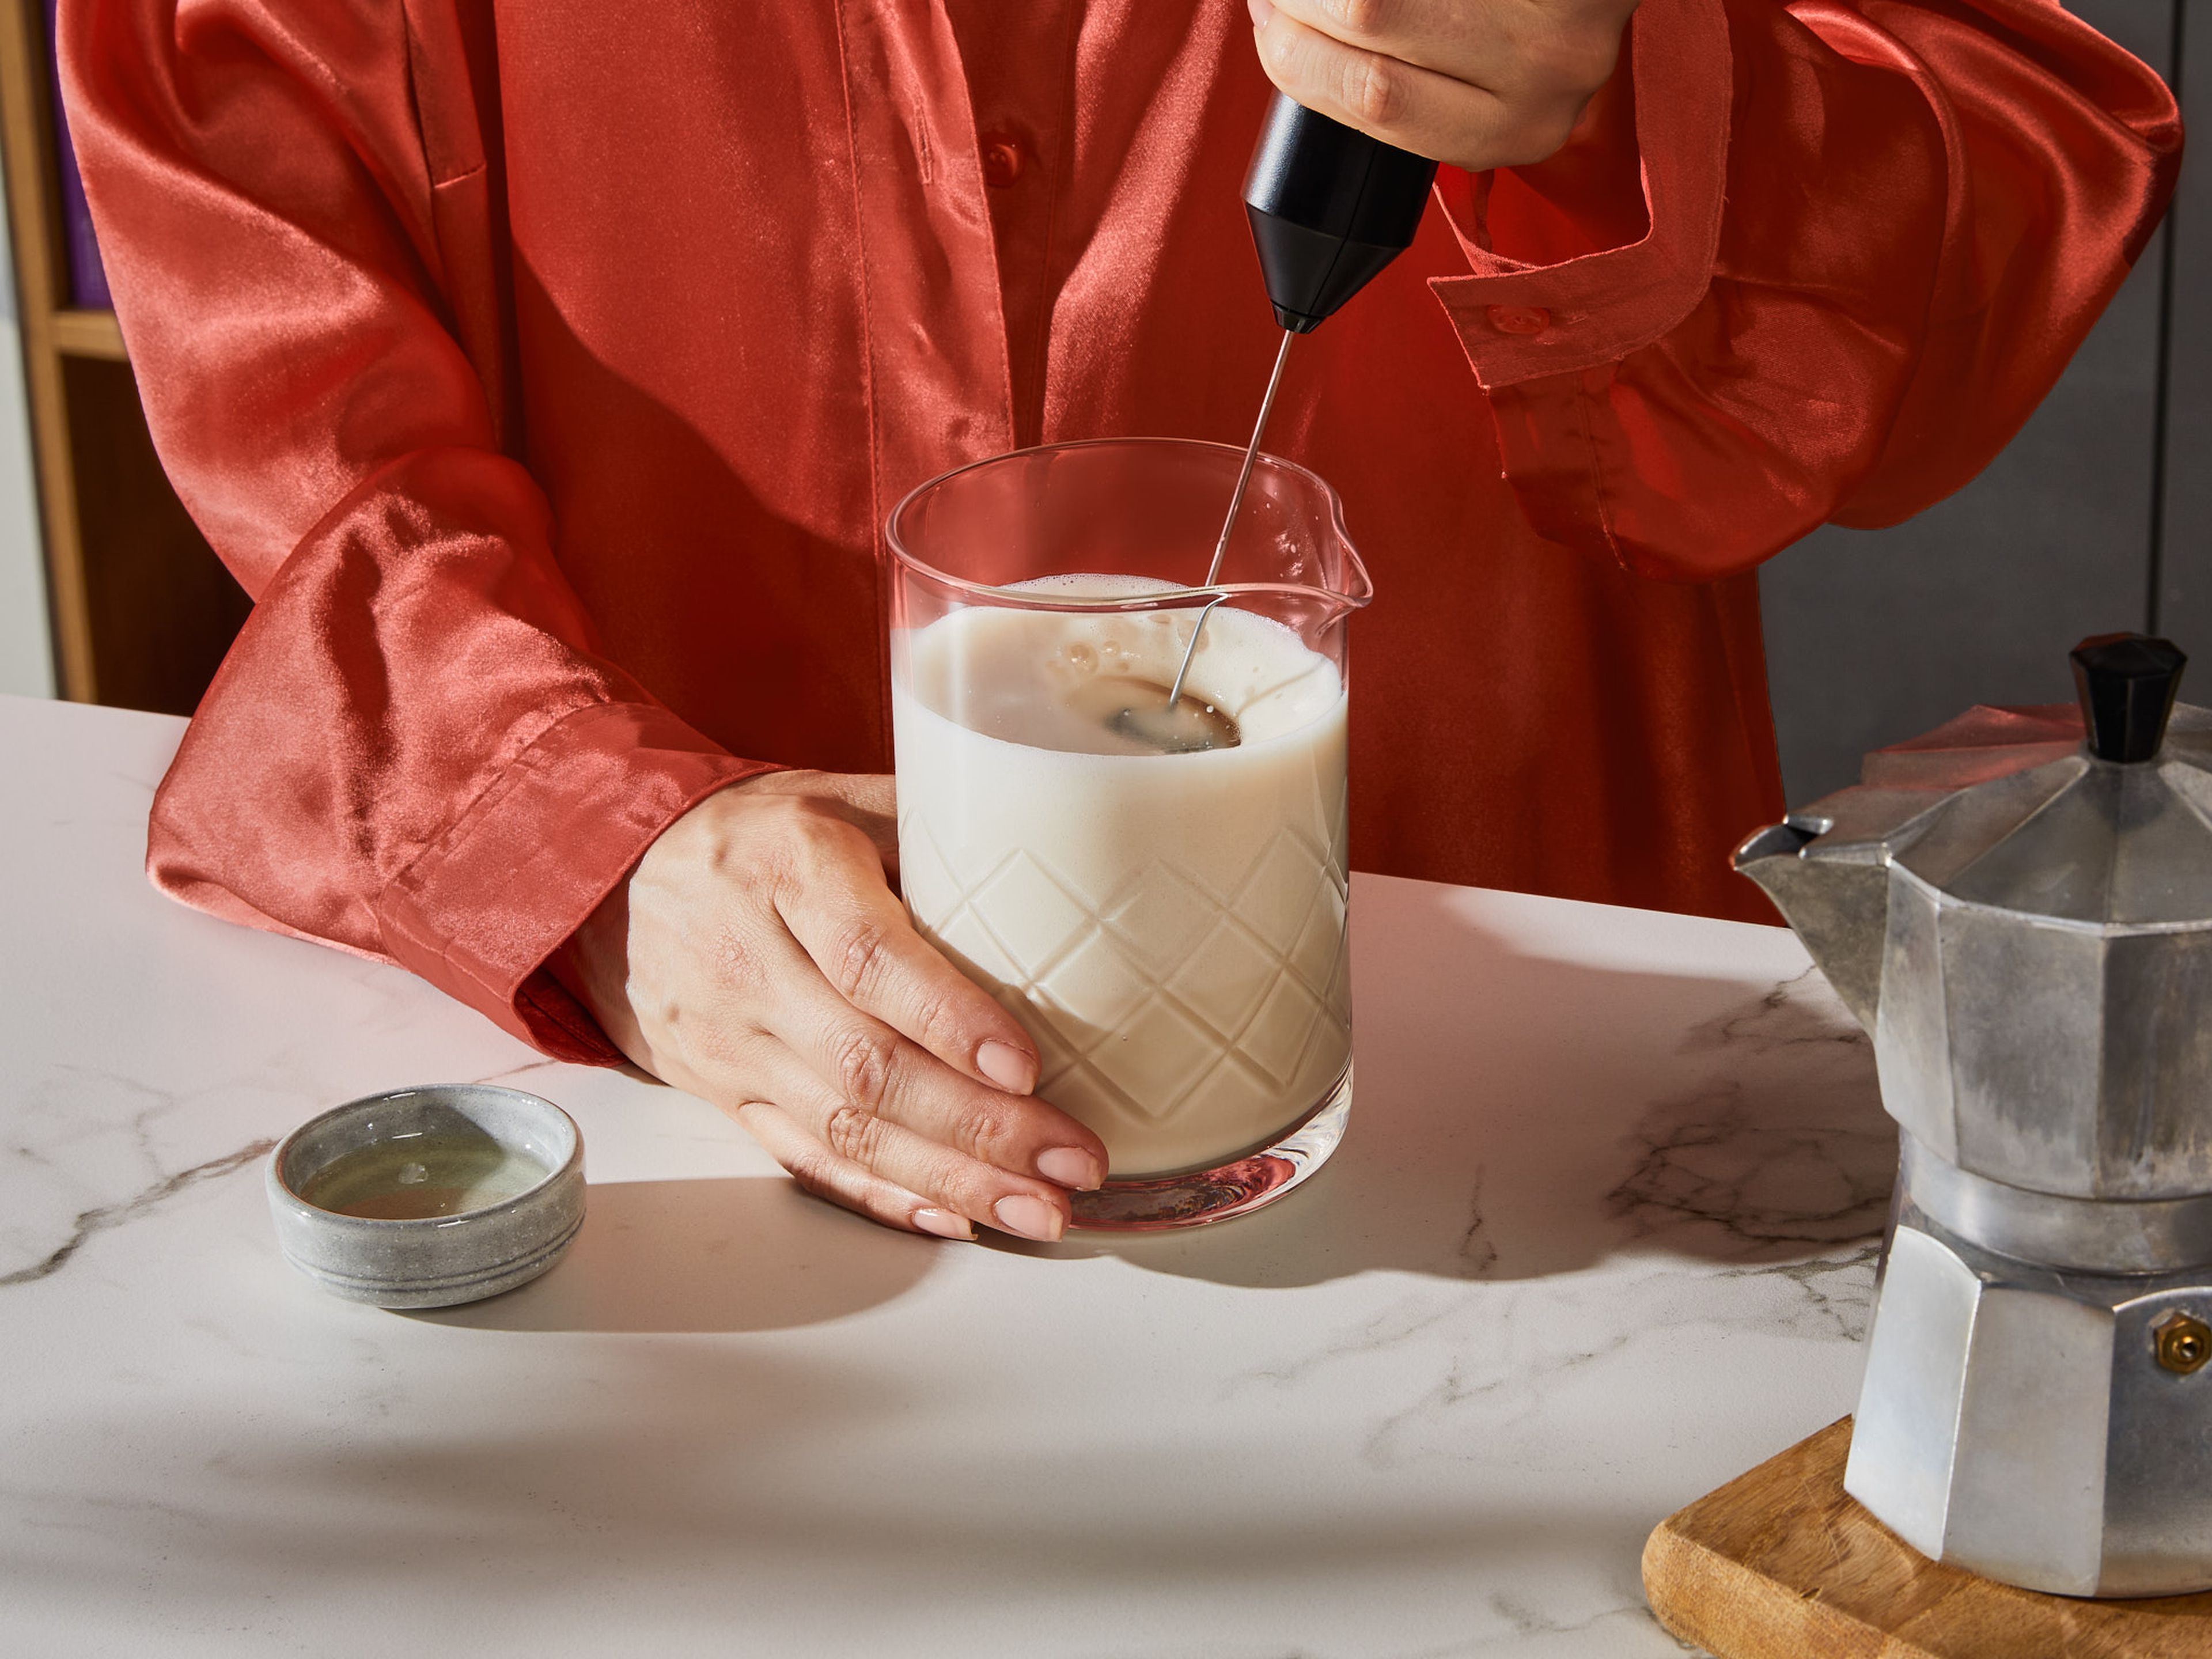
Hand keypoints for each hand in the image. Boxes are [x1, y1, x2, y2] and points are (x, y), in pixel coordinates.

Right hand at [558, 771, 1107, 1241]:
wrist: (616, 878)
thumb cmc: (763, 833)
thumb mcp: (839, 797)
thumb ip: (934, 832)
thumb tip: (1060, 857)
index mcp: (786, 869)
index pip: (867, 956)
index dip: (948, 1017)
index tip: (1025, 1065)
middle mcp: (749, 961)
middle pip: (865, 1063)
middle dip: (979, 1127)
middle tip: (1071, 1161)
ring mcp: (730, 1041)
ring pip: (844, 1126)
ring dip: (950, 1180)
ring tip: (1041, 1208)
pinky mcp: (723, 1095)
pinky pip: (806, 1158)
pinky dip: (883, 1195)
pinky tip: (954, 1216)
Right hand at [1247, 0, 1637, 171]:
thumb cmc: (1544, 18)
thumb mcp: (1495, 86)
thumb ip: (1416, 91)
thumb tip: (1300, 50)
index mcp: (1512, 132)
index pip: (1374, 101)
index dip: (1297, 57)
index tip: (1267, 25)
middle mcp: (1545, 75)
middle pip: (1370, 28)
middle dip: (1300, 5)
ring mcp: (1561, 10)